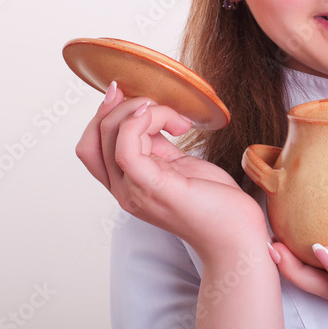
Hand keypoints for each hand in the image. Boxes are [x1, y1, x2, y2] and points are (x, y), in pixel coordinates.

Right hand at [75, 82, 266, 257]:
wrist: (236, 236)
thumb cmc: (215, 203)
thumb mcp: (181, 166)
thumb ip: (159, 146)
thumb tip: (147, 116)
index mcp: (127, 185)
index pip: (91, 147)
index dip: (101, 114)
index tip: (126, 92)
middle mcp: (124, 191)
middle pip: (94, 138)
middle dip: (120, 107)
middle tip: (155, 102)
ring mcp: (135, 191)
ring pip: (112, 134)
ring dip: (143, 110)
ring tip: (177, 119)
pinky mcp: (153, 187)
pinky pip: (127, 147)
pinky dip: (141, 122)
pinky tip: (169, 119)